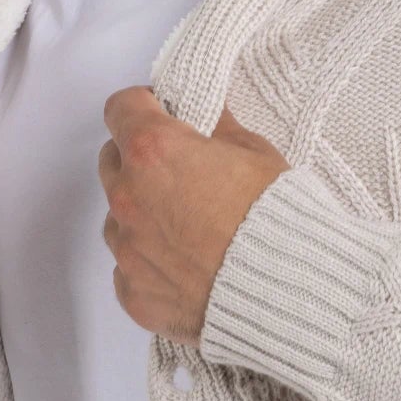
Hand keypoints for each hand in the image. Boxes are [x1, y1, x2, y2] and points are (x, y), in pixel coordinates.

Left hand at [98, 88, 288, 343]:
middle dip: (140, 161)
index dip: (143, 107)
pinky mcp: (135, 293)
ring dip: (143, 214)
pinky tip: (187, 267)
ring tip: (189, 228)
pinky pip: (129, 270)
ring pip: (117, 217)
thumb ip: (219, 129)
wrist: (288, 291)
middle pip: (113, 162)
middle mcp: (129, 198)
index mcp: (153, 151)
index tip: (161, 115)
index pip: (121, 108)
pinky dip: (151, 265)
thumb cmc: (276, 219)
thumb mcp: (257, 154)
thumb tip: (209, 116)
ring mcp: (127, 250)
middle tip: (181, 173)